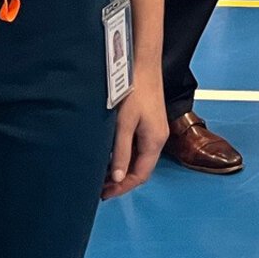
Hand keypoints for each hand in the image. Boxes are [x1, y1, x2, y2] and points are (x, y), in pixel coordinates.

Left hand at [103, 79, 167, 200]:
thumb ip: (121, 152)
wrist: (142, 63)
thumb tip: (118, 177)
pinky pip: (138, 145)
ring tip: (103, 171)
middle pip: (141, 168)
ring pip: (139, 157)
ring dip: (122, 166)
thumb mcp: (124, 124)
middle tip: (100, 186)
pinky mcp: (149, 121)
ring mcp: (154, 129)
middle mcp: (158, 137)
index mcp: (155, 141)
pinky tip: (112, 152)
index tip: (105, 193)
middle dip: (121, 180)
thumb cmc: (135, 89)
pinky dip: (125, 153)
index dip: (123, 187)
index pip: (140, 175)